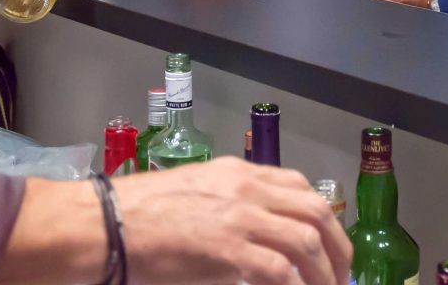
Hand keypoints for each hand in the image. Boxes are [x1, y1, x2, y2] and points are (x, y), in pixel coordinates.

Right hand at [116, 158, 350, 284]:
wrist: (107, 224)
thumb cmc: (139, 214)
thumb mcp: (195, 195)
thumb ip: (229, 208)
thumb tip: (252, 238)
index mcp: (238, 173)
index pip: (299, 186)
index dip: (322, 218)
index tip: (329, 244)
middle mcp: (246, 188)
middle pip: (315, 211)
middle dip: (337, 247)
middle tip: (340, 277)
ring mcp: (240, 217)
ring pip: (306, 241)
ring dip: (325, 273)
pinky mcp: (229, 249)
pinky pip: (281, 272)